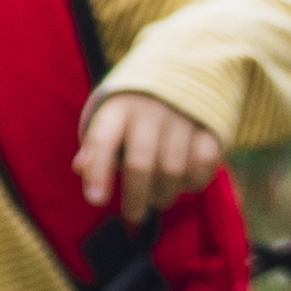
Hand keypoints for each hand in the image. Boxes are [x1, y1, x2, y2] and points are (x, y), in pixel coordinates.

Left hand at [74, 87, 219, 219]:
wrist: (186, 74)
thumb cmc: (138, 110)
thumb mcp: (112, 118)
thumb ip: (96, 145)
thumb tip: (80, 168)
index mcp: (120, 107)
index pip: (103, 140)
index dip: (98, 171)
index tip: (96, 201)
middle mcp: (150, 110)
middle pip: (140, 163)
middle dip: (135, 197)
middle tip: (134, 216)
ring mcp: (183, 117)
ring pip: (172, 170)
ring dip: (164, 194)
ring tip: (158, 199)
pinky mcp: (210, 127)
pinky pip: (203, 164)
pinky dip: (194, 182)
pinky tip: (184, 183)